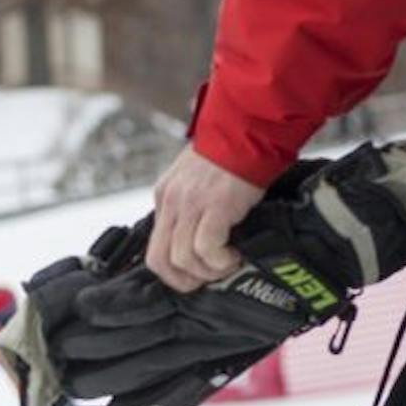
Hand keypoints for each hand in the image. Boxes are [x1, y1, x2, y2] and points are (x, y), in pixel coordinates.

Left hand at [147, 145, 264, 292]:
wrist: (250, 126)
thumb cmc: (232, 152)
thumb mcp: (199, 178)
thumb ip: (192, 205)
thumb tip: (199, 239)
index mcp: (165, 195)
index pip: (154, 247)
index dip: (174, 269)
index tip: (196, 273)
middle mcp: (171, 201)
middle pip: (158, 260)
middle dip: (183, 280)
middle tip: (209, 278)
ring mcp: (190, 204)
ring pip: (181, 259)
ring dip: (207, 271)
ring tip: (228, 263)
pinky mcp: (214, 205)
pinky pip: (205, 248)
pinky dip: (220, 260)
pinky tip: (235, 254)